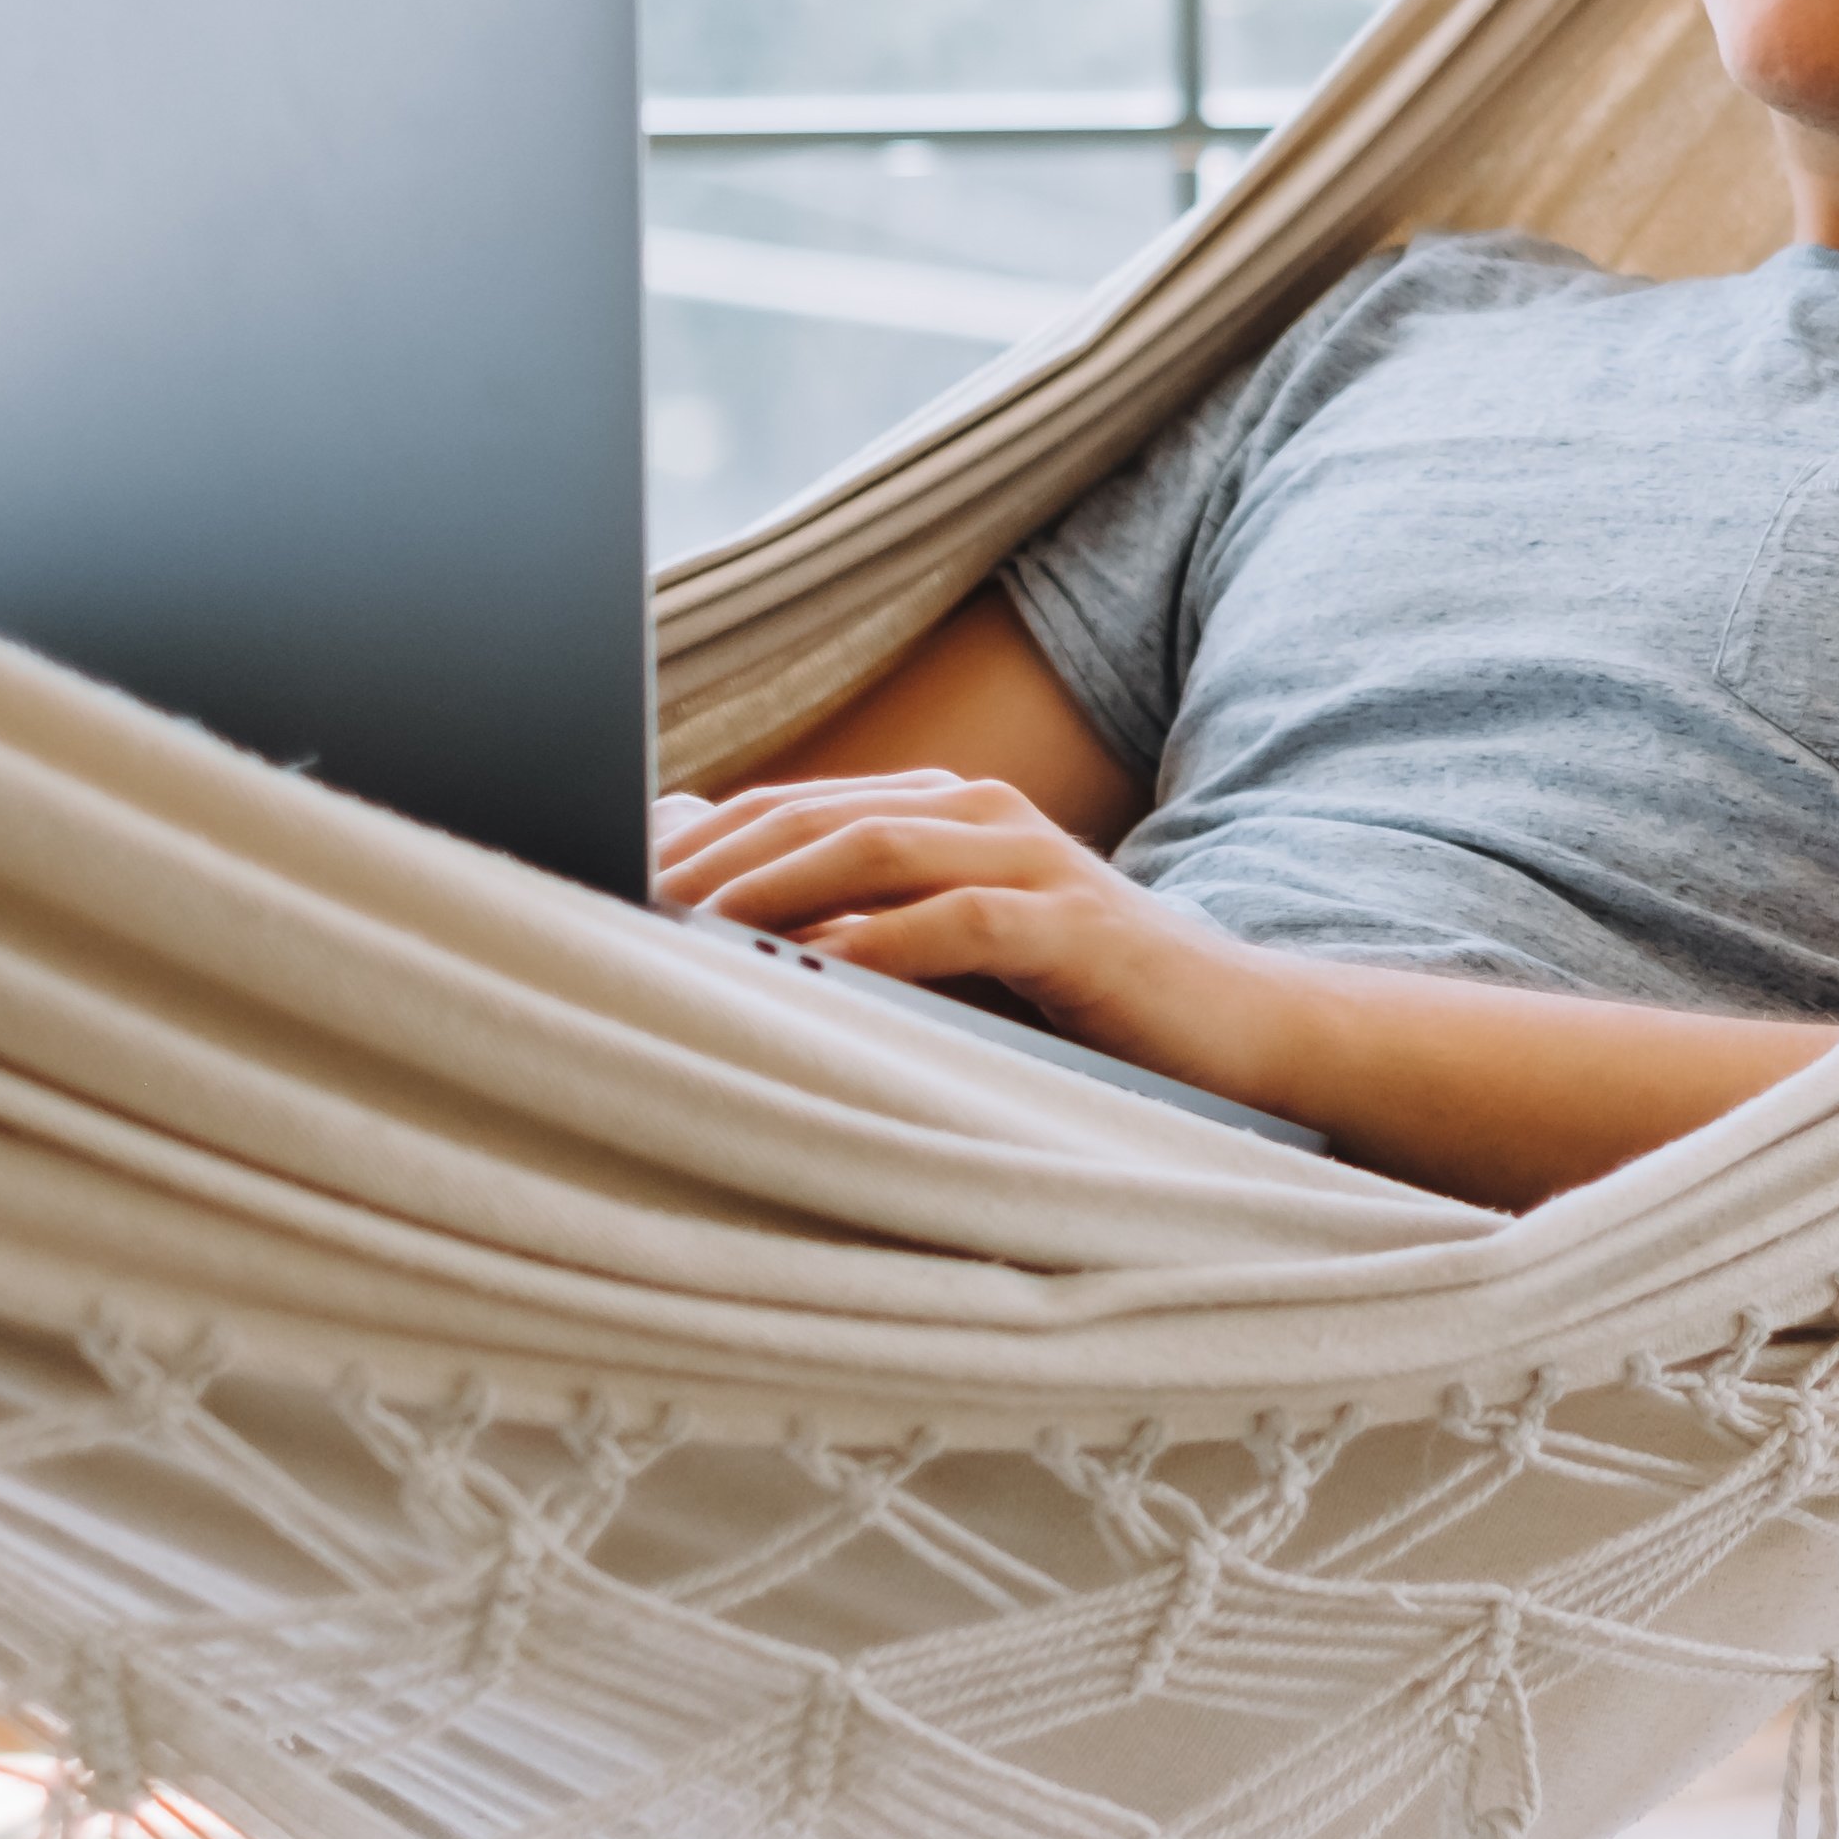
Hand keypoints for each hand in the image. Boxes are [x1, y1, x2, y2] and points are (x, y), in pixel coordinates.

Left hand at [649, 771, 1277, 1105]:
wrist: (1240, 1033)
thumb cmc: (1079, 1006)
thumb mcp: (950, 959)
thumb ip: (855, 929)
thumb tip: (711, 929)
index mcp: (947, 811)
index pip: (790, 805)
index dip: (693, 838)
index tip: (598, 879)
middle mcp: (984, 815)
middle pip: (815, 814)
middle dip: (709, 859)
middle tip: (613, 905)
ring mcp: (1035, 864)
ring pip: (874, 847)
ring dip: (772, 888)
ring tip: (686, 930)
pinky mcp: (1075, 928)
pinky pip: (961, 922)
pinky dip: (880, 941)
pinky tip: (815, 969)